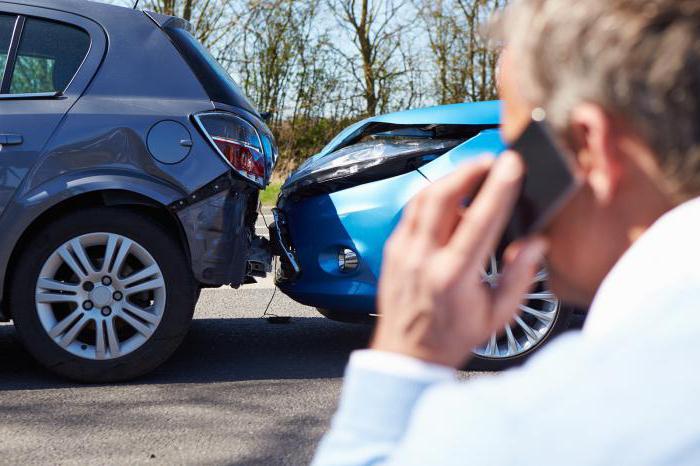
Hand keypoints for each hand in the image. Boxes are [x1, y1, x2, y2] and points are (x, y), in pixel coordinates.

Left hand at [372, 151, 547, 367]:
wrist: (407, 354)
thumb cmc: (451, 336)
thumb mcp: (497, 316)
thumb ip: (520, 277)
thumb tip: (536, 242)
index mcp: (453, 277)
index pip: (478, 221)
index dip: (498, 188)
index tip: (511, 165)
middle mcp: (423, 259)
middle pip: (442, 197)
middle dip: (469, 170)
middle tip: (491, 160)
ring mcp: (403, 252)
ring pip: (422, 198)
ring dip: (449, 178)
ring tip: (473, 171)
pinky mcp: (392, 249)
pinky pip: (411, 211)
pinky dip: (431, 196)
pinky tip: (449, 195)